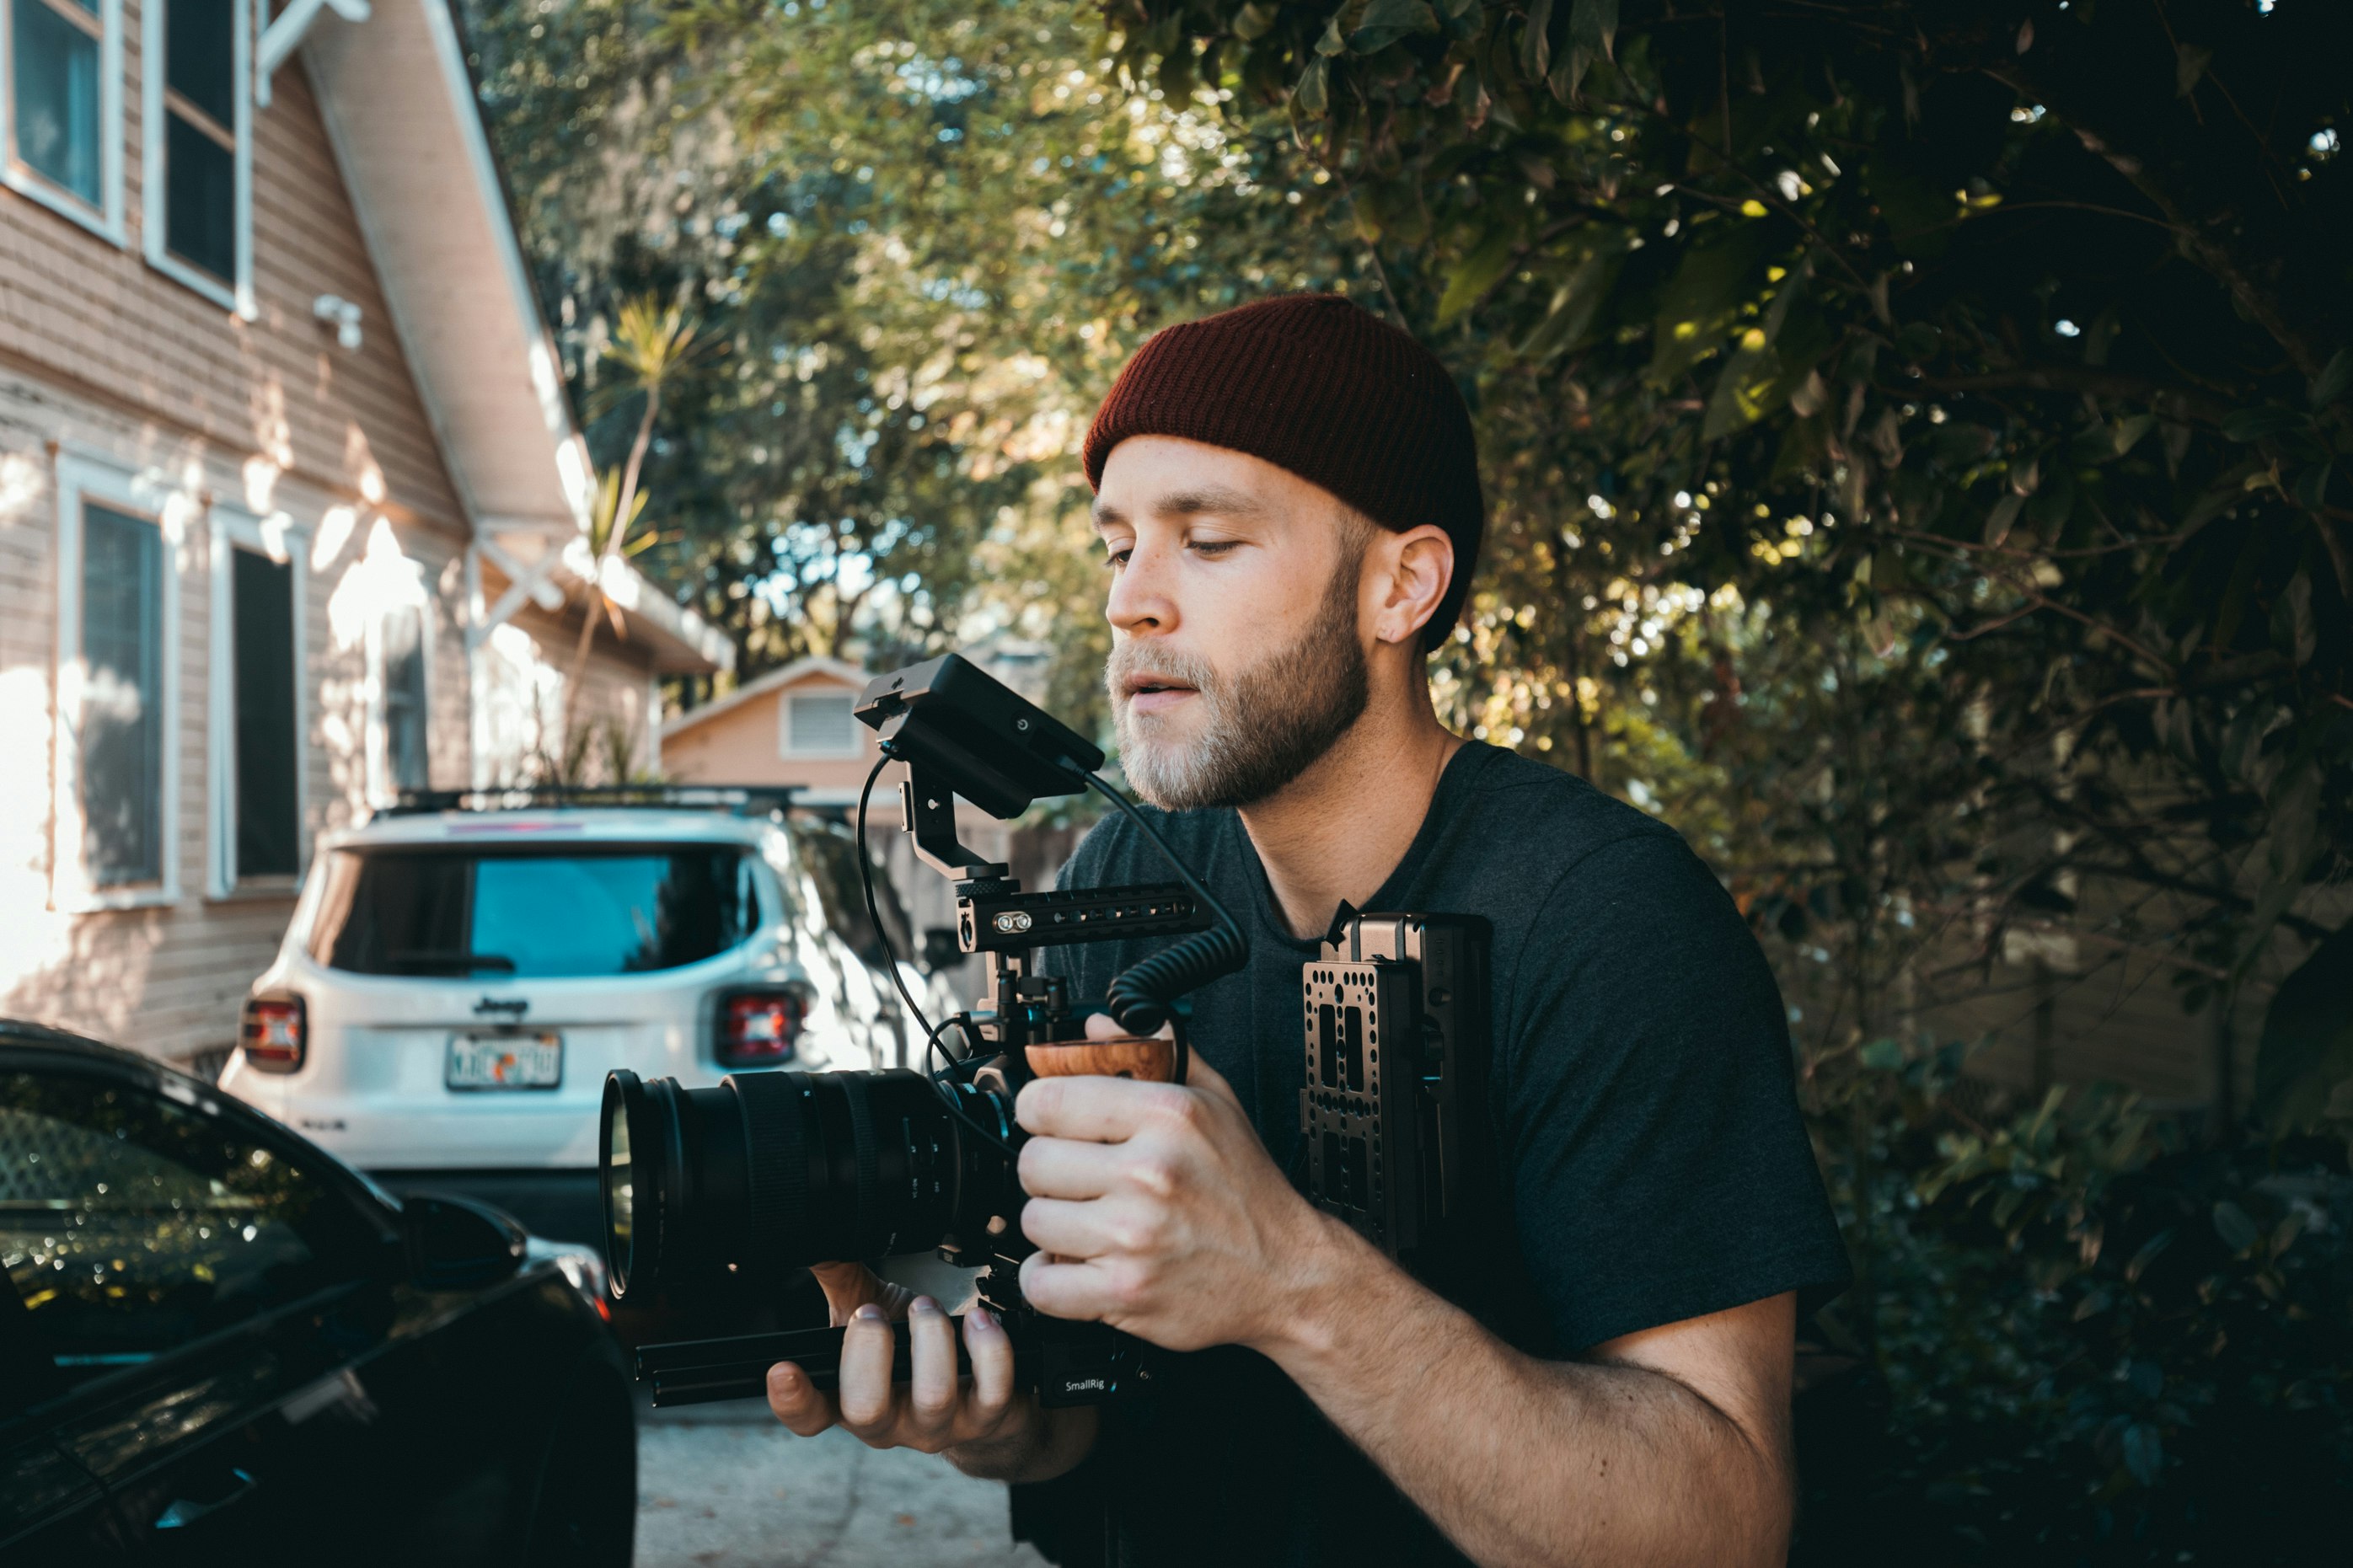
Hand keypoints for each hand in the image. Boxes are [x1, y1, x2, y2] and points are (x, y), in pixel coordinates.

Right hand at [765, 1264, 1051, 1471]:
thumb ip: (842, 1281)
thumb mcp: (874, 1315)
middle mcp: (891, 1422)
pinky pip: (991, 1389)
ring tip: (926, 1307)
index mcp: (851, 1401)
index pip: (810, 1416)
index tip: (782, 1369)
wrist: (983, 1397)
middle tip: (874, 1313)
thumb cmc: (916, 1354)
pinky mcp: (988, 1418)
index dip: (793, 1401)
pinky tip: (978, 1319)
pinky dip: (987, 1346)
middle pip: (865, 1411)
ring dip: (930, 1337)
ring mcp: (940, 1425)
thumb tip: (812, 1231)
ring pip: (932, 1396)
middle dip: (869, 1352)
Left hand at [1013, 1016, 1339, 1353]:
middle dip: (1049, 1171)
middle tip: (1077, 1178)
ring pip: (1033, 1221)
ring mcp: (1135, 1235)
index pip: (1049, 1100)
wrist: (1288, 1273)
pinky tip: (1075, 1264)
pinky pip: (1042, 1283)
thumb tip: (1098, 1028)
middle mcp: (1149, 1173)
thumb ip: (1157, 1054)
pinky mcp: (1125, 1292)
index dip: (1039, 1110)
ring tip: (1088, 1221)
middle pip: (1033, 1162)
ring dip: (1053, 1225)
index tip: (1048, 1121)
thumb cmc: (1249, 1192)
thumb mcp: (1216, 1102)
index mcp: (1168, 1116)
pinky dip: (1048, 1279)